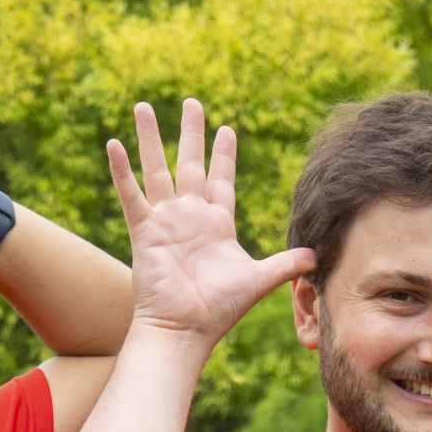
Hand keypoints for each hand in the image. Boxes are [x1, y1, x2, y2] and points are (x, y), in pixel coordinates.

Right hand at [105, 100, 296, 343]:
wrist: (185, 329)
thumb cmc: (219, 309)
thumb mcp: (260, 279)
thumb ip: (287, 263)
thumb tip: (318, 254)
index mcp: (217, 223)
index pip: (221, 178)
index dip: (224, 154)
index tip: (227, 128)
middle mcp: (190, 216)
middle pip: (189, 163)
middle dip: (191, 133)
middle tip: (192, 102)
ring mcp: (165, 221)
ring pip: (156, 169)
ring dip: (150, 138)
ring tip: (143, 106)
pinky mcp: (145, 231)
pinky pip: (131, 194)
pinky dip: (122, 170)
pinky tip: (114, 143)